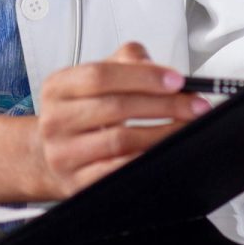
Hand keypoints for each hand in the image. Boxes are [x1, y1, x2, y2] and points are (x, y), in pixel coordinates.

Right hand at [28, 42, 208, 199]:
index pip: (101, 75)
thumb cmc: (80, 114)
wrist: (49, 155)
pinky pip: (117, 171)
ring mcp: (64, 153)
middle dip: (164, 105)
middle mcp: (56, 119)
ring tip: (185, 129)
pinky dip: (144, 160)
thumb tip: (158, 68)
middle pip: (115, 107)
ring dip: (161, 134)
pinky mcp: (77, 182)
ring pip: (120, 141)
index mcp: (58, 87)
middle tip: (194, 106)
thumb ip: (125, 62)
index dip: (142, 76)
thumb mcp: (93, 81)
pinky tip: (162, 152)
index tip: (176, 80)